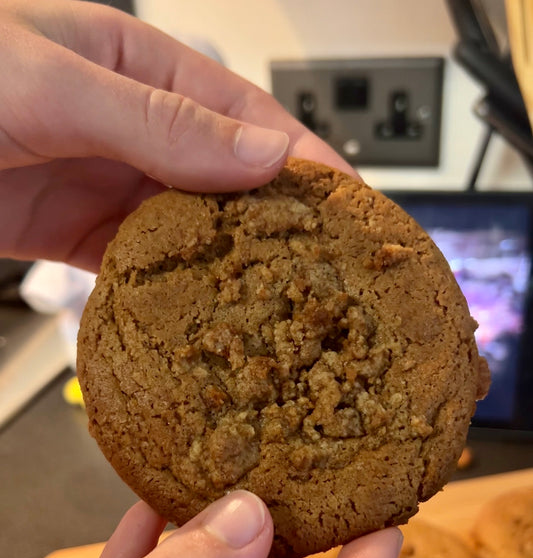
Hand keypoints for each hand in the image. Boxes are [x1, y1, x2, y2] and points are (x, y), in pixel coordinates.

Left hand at [0, 0, 353, 271]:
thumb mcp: (51, 86)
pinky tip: (202, 313)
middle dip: (275, 217)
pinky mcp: (72, 236)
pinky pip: (137, 266)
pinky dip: (170, 290)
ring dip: (229, 262)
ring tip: (280, 300)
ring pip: (187, 226)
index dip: (299, 155)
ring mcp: (100, 183)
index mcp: (132, 62)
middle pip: (222, 174)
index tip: (346, 202)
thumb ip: (158, 121)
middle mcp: (125, 125)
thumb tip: (259, 154)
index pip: (239, 111)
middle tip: (326, 266)